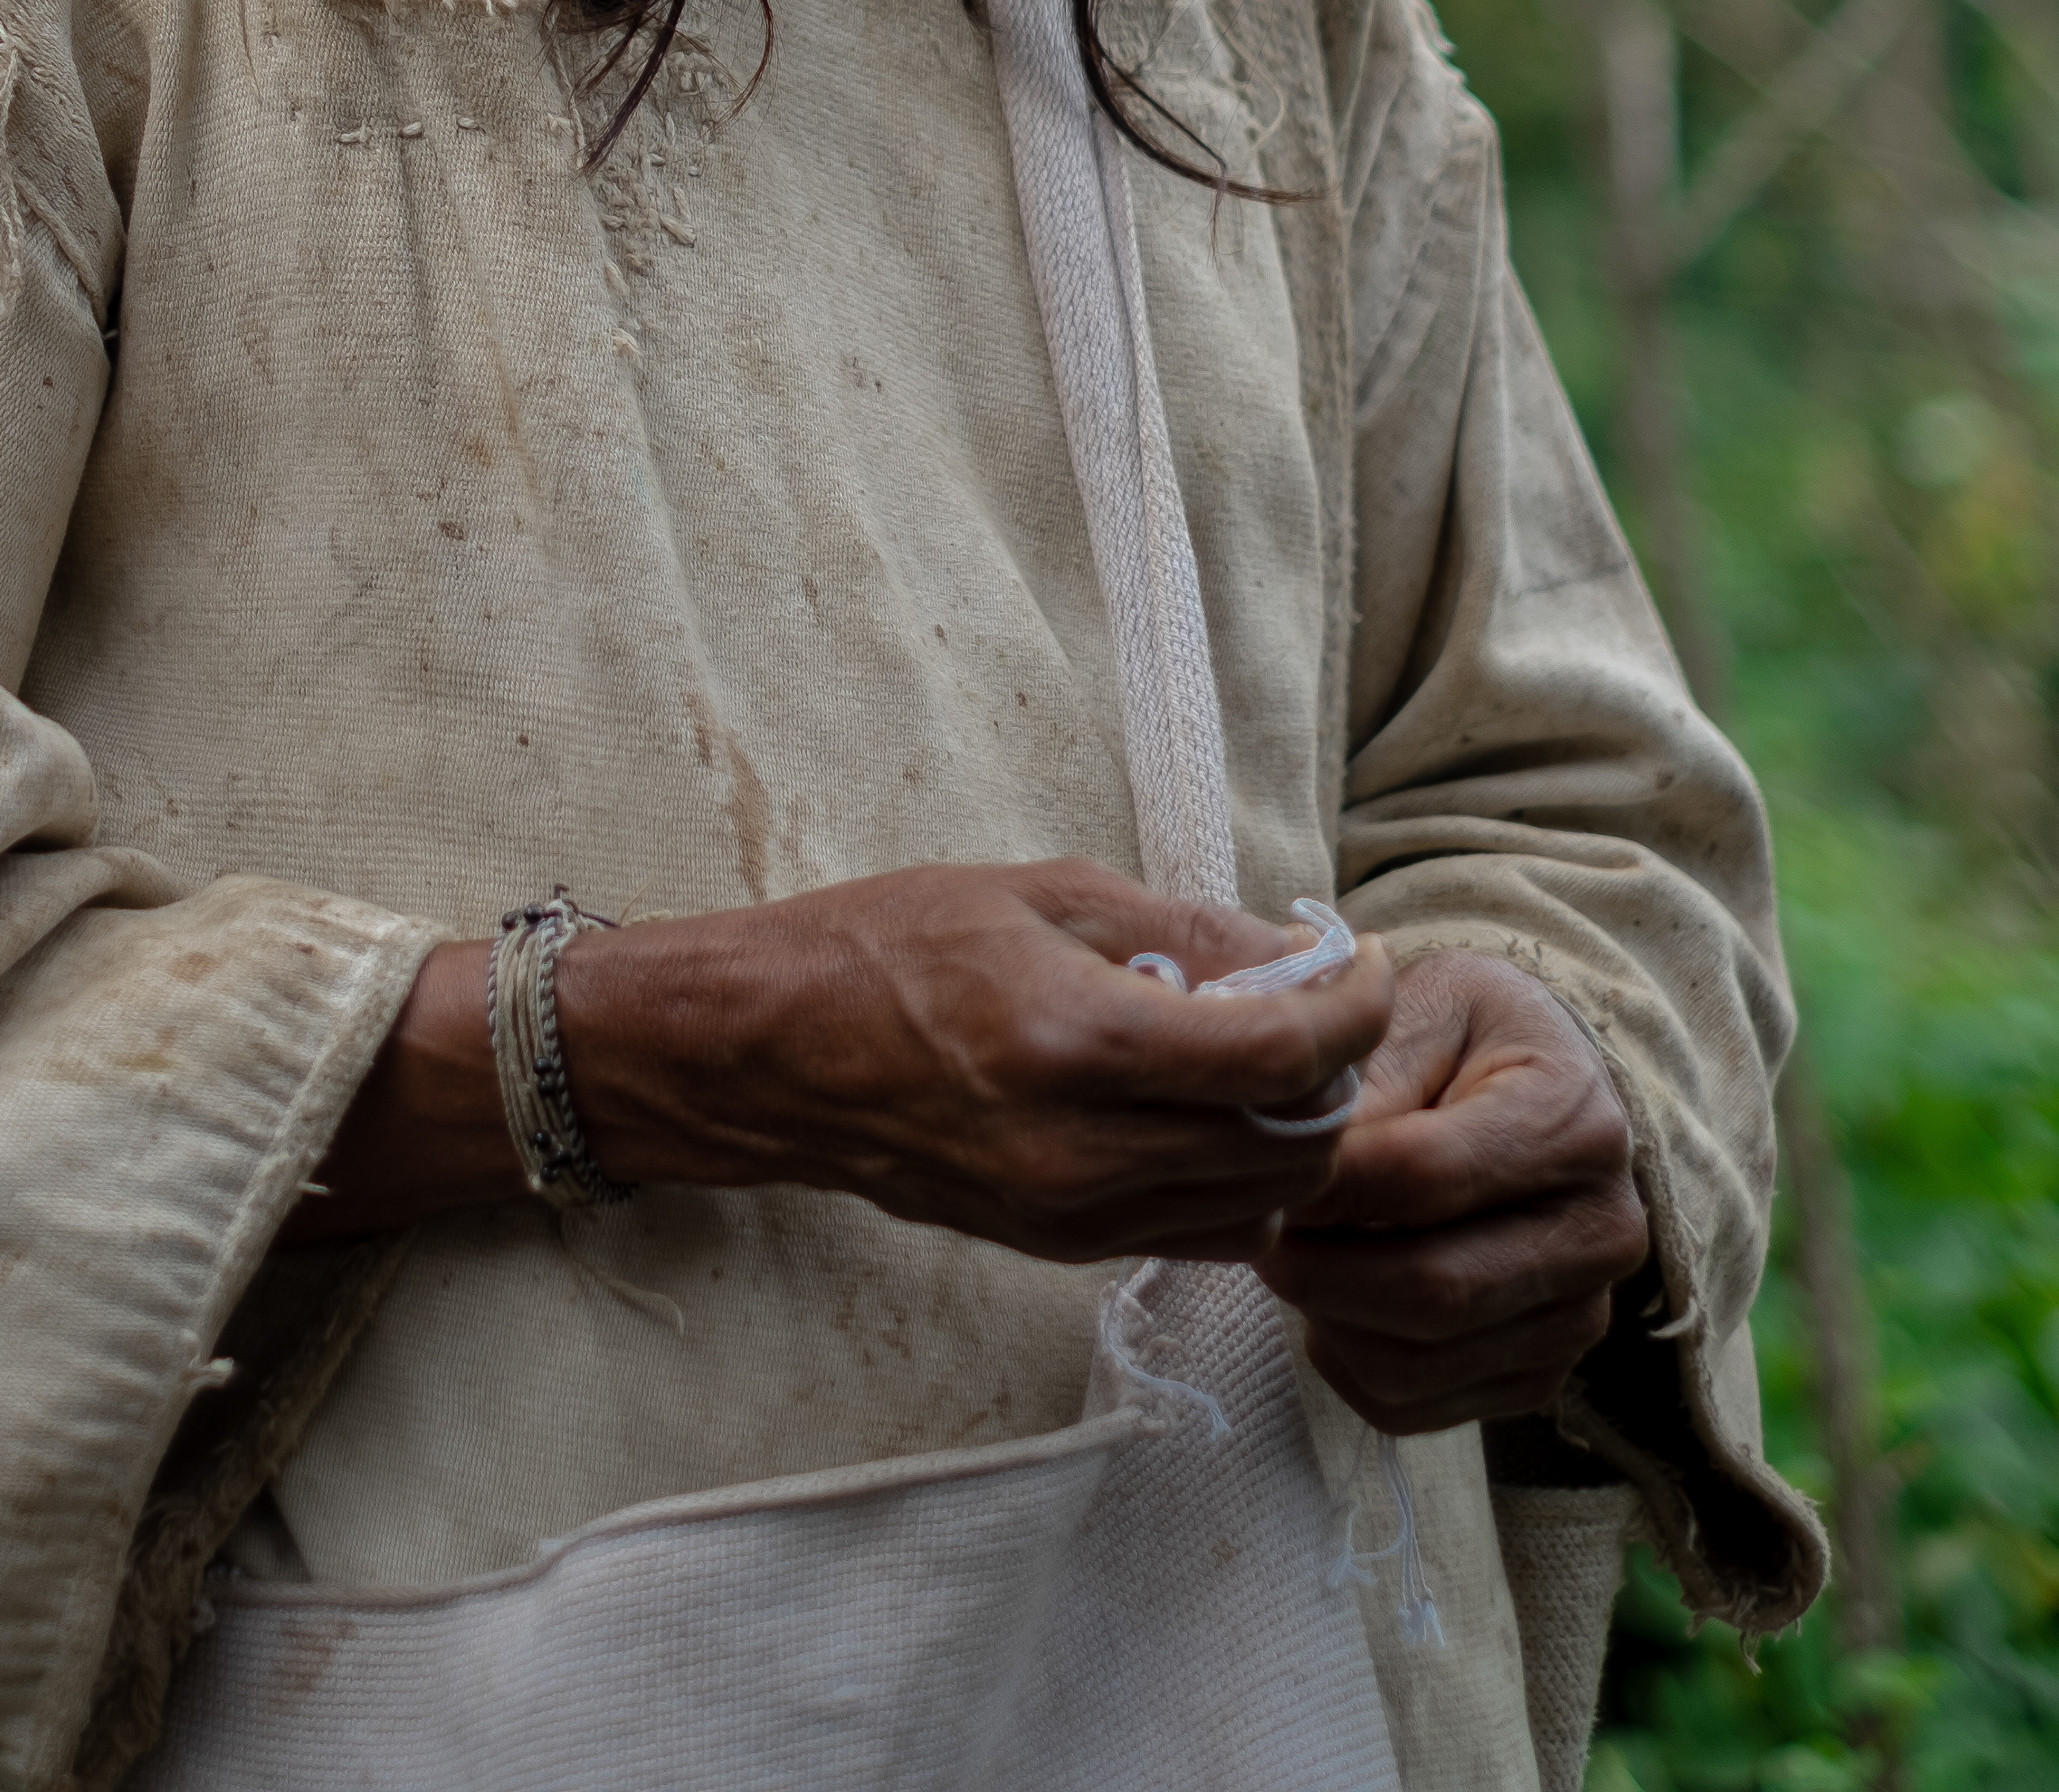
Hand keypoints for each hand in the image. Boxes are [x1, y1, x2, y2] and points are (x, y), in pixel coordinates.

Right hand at [287, 862, 1392, 1262]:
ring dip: (1292, 1133)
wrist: (769, 1054)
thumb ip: (1178, 927)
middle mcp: (1082, 1153)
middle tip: (1328, 1004)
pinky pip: (1195, 1230)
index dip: (1352, 1009)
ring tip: (1273, 1054)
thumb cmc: (888, 944)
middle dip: (1337, 1076)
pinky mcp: (1057, 1247)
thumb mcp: (1038, 889)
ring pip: (1255, 1204)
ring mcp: (1070, 1216)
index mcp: (1076, 1043)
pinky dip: (1234, 1176)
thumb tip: (1294, 951)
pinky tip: (1210, 1108)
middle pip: (1289, 1148)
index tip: (1367, 962)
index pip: (1279, 1057)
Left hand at [1256, 948, 1649, 1433]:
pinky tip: (1330, 1303)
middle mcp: (1599, 1233)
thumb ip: (1368, 1068)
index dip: (1327, 1183)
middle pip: (1431, 1289)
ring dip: (1325, 1318)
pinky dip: (1349, 1365)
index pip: (1426, 1177)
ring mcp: (1578, 1317)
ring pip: (1418, 1362)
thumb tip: (1302, 1150)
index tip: (1260, 1171)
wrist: (1543, 1091)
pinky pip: (1419, 1408)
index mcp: (1575, 1123)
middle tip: (1256, 1229)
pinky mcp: (1540, 1375)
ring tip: (1289, 1256)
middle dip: (1316, 1267)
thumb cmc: (1472, 1035)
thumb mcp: (1428, 1002)